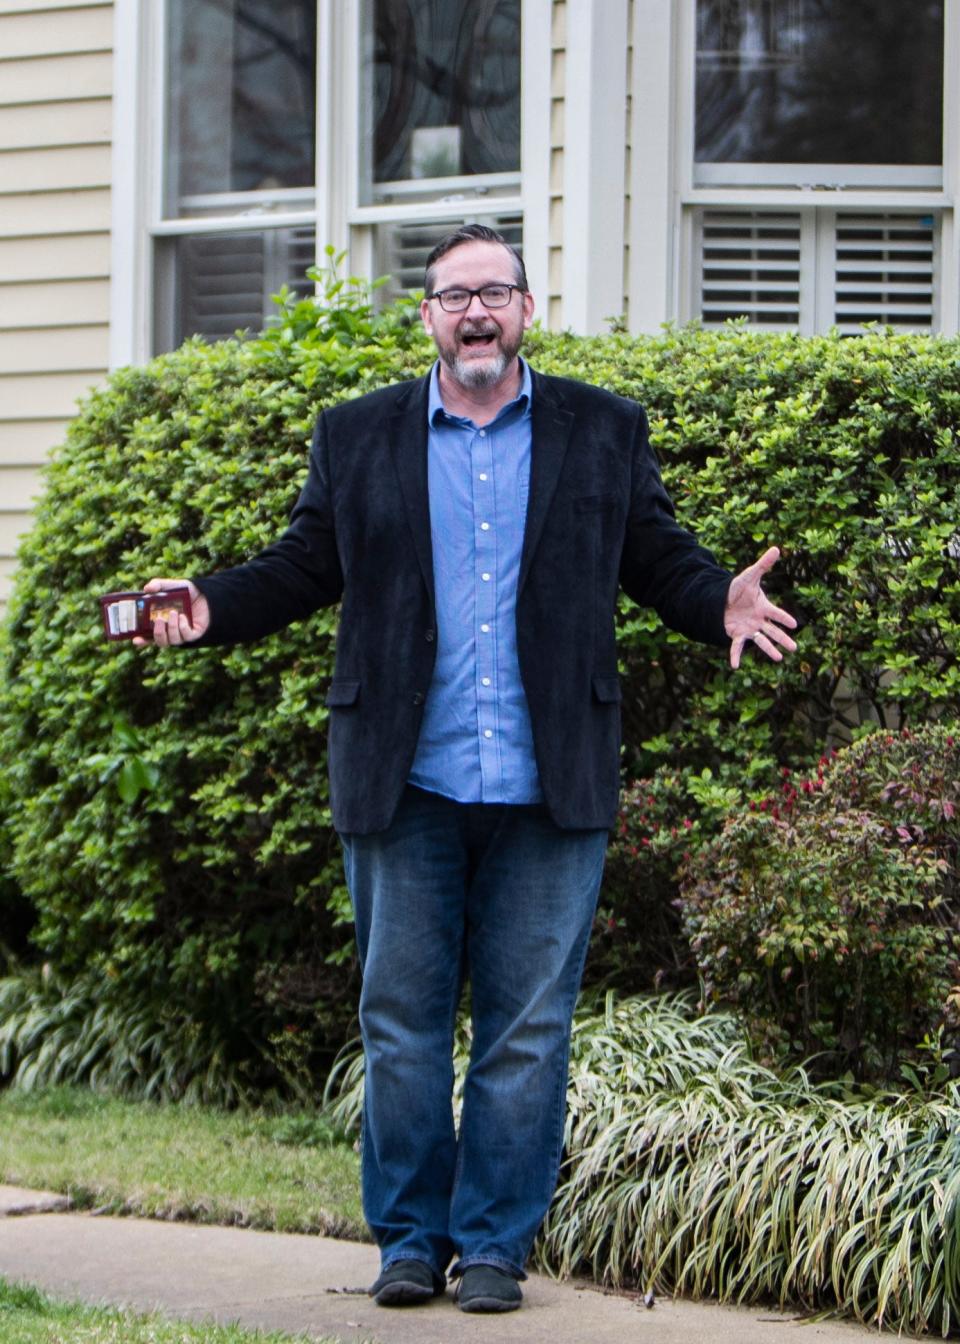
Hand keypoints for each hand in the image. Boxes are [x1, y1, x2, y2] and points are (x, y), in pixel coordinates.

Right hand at [131, 578, 209, 647]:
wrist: (208, 594)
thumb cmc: (188, 592)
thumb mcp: (173, 586)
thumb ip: (159, 585)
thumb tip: (147, 588)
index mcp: (162, 622)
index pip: (149, 636)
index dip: (142, 641)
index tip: (136, 639)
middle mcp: (172, 630)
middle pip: (161, 642)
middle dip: (158, 634)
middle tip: (159, 620)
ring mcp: (183, 634)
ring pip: (173, 640)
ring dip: (172, 628)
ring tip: (175, 613)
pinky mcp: (195, 634)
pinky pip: (186, 637)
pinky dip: (183, 628)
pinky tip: (183, 617)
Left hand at [724, 546, 797, 669]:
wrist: (722, 599)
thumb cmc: (738, 589)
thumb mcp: (749, 576)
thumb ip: (763, 565)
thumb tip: (776, 548)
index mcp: (763, 607)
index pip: (776, 613)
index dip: (783, 618)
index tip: (794, 624)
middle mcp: (759, 620)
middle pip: (773, 631)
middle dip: (782, 639)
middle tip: (794, 648)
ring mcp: (749, 629)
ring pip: (761, 640)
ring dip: (769, 649)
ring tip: (779, 658)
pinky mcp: (737, 635)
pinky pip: (737, 647)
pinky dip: (735, 656)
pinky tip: (735, 666)